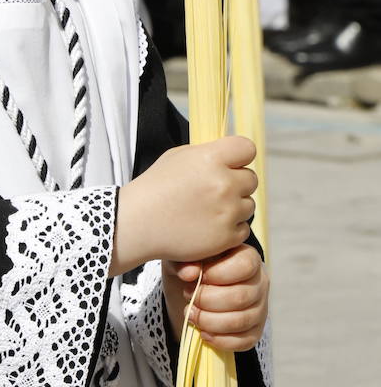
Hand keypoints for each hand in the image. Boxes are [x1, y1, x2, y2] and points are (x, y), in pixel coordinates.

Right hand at [112, 135, 257, 273]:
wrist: (136, 223)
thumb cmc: (154, 188)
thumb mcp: (176, 157)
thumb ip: (207, 153)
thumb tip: (230, 156)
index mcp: (211, 158)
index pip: (247, 149)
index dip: (239, 157)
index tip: (229, 165)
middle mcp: (223, 183)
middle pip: (251, 179)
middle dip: (236, 184)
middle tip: (213, 192)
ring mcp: (227, 212)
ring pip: (248, 205)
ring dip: (233, 208)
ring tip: (206, 211)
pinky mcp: (226, 236)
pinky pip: (243, 229)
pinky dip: (229, 229)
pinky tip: (207, 227)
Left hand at [162, 245, 268, 351]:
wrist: (194, 288)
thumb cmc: (194, 266)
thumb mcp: (185, 256)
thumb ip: (185, 260)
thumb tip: (189, 273)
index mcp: (248, 258)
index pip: (245, 266)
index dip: (217, 274)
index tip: (197, 277)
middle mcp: (260, 282)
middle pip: (240, 297)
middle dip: (207, 301)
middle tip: (188, 297)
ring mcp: (260, 308)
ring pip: (241, 321)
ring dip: (210, 321)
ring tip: (190, 314)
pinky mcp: (255, 330)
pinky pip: (245, 341)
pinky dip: (220, 341)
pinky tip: (203, 333)